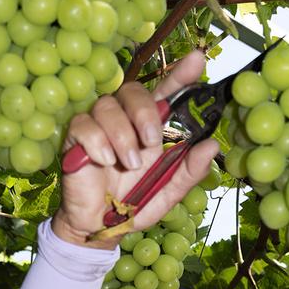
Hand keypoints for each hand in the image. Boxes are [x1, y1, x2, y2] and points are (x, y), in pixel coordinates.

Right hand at [52, 49, 219, 248]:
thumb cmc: (136, 203)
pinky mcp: (76, 138)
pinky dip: (98, 144)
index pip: (167, 92)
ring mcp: (99, 125)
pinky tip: (106, 163)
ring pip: (108, 106)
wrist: (104, 227)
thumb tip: (212, 146)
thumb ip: (190, 171)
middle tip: (151, 142)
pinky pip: (84, 124)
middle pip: (133, 90)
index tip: (197, 61)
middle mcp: (126, 119)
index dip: (181, 75)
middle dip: (145, 113)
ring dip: (122, 135)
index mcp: (152, 127)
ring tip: (129, 164)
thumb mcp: (169, 191)